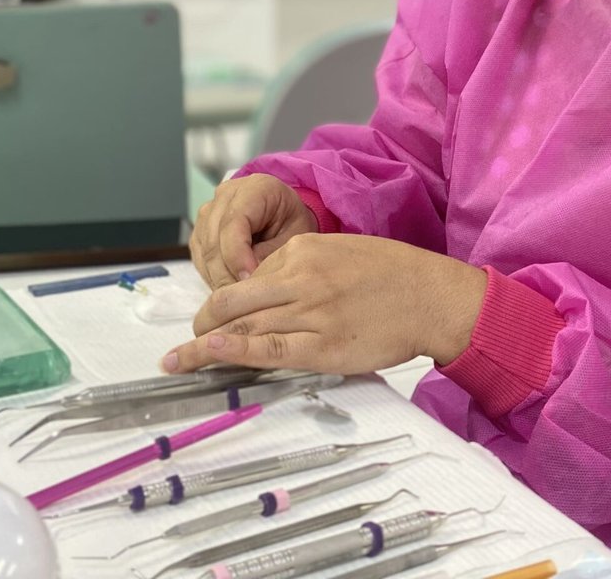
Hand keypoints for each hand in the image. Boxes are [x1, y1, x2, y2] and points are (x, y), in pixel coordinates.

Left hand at [163, 234, 487, 375]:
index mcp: (303, 248)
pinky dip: (234, 351)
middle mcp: (300, 277)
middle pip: (232, 300)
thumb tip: (271, 292)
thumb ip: (304, 268)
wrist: (432, 297)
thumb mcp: (342, 252)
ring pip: (242, 326)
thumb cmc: (394, 275)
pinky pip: (268, 348)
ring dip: (203, 345)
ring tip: (177, 361)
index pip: (247, 278)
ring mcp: (310, 311)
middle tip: (187, 342)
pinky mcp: (322, 345)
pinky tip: (210, 353)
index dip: (226, 302)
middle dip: (202, 322)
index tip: (212, 317)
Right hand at [190, 173, 318, 290]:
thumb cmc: (292, 223)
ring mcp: (207, 215)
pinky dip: (215, 279)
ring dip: (221, 280)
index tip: (250, 282)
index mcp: (253, 189)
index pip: (233, 224)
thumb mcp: (295, 236)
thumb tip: (247, 281)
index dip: (238, 257)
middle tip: (247, 300)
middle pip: (215, 242)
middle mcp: (224, 196)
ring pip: (205, 255)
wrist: (284, 215)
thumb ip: (271, 255)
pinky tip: (233, 290)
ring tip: (243, 298)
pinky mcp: (200, 234)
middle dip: (229, 275)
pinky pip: (201, 262)